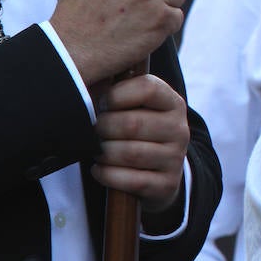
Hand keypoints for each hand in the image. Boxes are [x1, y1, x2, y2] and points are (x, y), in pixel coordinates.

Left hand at [92, 73, 189, 213]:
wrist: (157, 172)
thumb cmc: (134, 131)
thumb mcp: (134, 108)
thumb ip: (115, 91)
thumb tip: (81, 76)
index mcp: (172, 103)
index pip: (147, 88)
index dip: (116, 95)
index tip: (102, 103)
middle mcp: (179, 129)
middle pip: (132, 123)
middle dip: (103, 129)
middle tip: (94, 131)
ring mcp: (175, 157)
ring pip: (130, 153)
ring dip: (103, 153)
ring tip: (97, 150)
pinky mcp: (167, 184)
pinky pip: (130, 180)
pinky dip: (107, 175)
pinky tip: (100, 169)